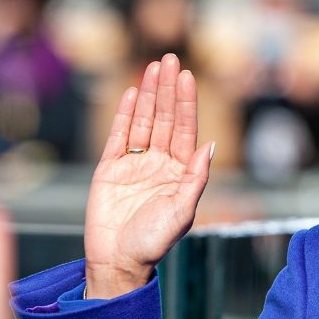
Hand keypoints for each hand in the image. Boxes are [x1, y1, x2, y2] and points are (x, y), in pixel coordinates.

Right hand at [84, 53, 214, 297]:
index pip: (185, 130)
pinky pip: (119, 136)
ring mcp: (134, 164)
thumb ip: (195, 179)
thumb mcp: (182, 211)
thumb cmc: (154, 242)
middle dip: (168, 89)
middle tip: (170, 58)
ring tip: (153, 66)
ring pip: (144, 122)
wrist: (118, 260)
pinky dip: (125, 114)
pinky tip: (133, 93)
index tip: (188, 76)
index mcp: (179, 173)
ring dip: (148, 94)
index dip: (186, 103)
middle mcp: (159, 164)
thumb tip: (209, 146)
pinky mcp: (109, 168)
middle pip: (165, 119)